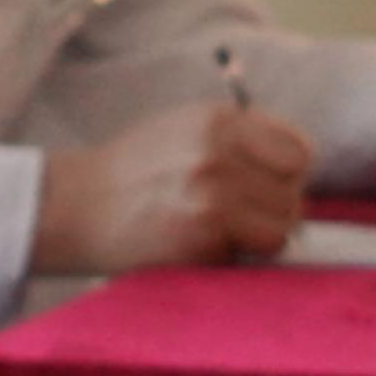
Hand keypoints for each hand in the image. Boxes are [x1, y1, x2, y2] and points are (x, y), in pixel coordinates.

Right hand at [37, 101, 314, 273]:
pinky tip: (200, 243)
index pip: (300, 150)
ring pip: (282, 226)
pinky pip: (251, 252)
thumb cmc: (134, 171)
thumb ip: (240, 138)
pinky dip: (234, 254)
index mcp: (218, 120)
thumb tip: (298, 166)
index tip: (268, 185)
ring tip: (223, 231)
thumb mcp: (185, 128)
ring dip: (260, 235)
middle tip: (240, 214)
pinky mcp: (202, 235)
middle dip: (276, 207)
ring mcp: (211, 195)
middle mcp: (218, 153)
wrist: (76, 206)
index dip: (288, 173)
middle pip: (295, 191)